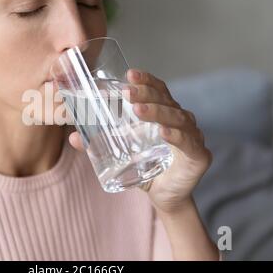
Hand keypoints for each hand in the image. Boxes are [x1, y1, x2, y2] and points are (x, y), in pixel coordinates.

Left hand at [68, 68, 212, 213]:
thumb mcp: (121, 153)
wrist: (165, 197)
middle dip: (146, 94)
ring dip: (157, 112)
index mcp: (165, 113)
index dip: (146, 80)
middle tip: (128, 93)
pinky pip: (187, 142)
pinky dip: (176, 136)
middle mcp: (181, 120)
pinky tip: (163, 132)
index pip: (158, 90)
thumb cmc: (146, 168)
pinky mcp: (199, 156)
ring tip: (138, 110)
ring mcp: (193, 136)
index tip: (130, 74)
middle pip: (166, 100)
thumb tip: (72, 137)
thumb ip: (99, 145)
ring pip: (176, 118)